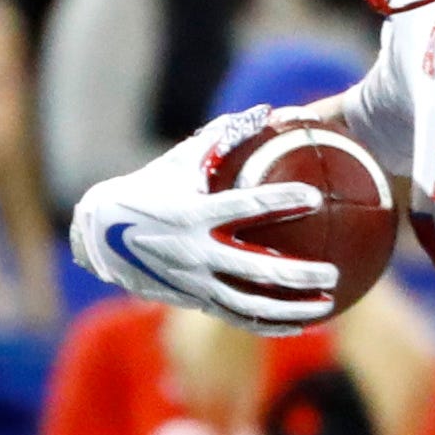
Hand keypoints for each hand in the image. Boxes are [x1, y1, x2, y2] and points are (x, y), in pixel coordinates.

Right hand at [72, 111, 334, 335]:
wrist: (102, 237)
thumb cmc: (148, 191)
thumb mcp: (179, 162)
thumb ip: (223, 137)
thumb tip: (265, 111)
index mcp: (193, 213)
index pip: (245, 206)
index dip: (280, 200)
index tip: (314, 196)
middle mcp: (195, 251)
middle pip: (256, 268)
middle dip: (298, 273)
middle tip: (332, 271)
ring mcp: (195, 281)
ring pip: (252, 302)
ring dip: (292, 307)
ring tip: (328, 303)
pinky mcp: (195, 300)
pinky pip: (239, 317)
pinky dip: (271, 323)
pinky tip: (302, 323)